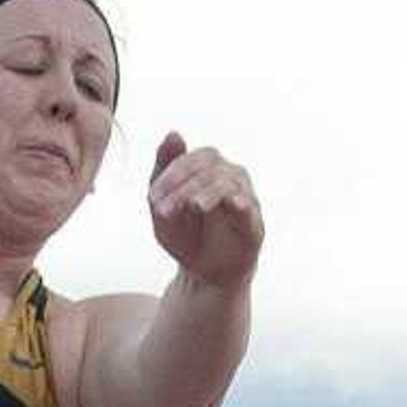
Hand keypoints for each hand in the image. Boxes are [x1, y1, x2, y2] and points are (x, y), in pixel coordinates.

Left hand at [148, 133, 262, 286]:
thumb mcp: (163, 205)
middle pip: (212, 168)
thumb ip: (163, 170)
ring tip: (193, 206)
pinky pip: (250, 208)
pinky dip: (242, 203)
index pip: (196, 159)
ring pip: (230, 183)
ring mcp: (245, 199)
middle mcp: (232, 178)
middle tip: (163, 210)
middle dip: (185, 186)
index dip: (174, 173)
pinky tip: (233, 203)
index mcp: (210, 170)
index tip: (152, 197)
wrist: (203, 274)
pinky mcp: (254, 224)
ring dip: (207, 193)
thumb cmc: (185, 235)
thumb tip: (173, 132)